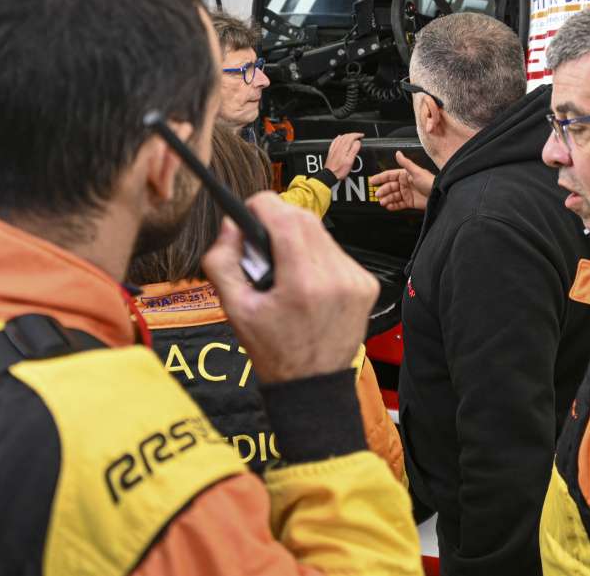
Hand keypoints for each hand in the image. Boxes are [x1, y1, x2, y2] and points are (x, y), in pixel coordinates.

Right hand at [203, 192, 377, 383]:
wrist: (312, 385)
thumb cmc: (274, 352)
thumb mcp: (235, 309)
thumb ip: (223, 261)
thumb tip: (231, 225)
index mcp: (302, 284)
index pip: (284, 216)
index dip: (261, 205)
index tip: (250, 210)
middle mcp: (335, 278)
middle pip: (304, 219)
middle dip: (278, 220)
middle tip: (261, 243)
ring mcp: (355, 280)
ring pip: (321, 233)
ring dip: (298, 239)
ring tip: (284, 269)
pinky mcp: (366, 284)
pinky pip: (336, 252)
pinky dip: (317, 257)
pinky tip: (307, 282)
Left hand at [323, 132, 364, 180]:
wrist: (330, 175)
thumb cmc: (340, 170)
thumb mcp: (350, 161)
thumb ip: (354, 150)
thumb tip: (357, 142)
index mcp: (344, 148)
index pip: (351, 137)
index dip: (357, 135)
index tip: (362, 136)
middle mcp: (338, 147)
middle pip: (346, 136)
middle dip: (353, 134)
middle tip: (358, 136)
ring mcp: (334, 149)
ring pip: (341, 138)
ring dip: (347, 135)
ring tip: (352, 136)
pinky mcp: (331, 151)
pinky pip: (335, 141)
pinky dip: (338, 138)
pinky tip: (339, 137)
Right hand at [370, 151, 433, 211]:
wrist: (438, 195)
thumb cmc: (430, 182)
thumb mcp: (417, 171)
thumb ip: (406, 163)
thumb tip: (398, 153)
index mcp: (405, 175)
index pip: (390, 175)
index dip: (381, 178)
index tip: (372, 181)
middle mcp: (405, 184)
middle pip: (390, 187)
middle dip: (383, 191)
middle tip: (377, 194)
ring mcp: (407, 193)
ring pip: (393, 196)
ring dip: (387, 199)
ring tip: (383, 202)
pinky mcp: (410, 202)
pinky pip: (398, 204)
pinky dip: (393, 205)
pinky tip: (389, 206)